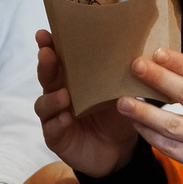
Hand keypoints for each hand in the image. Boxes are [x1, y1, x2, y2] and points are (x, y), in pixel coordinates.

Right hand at [33, 29, 140, 177]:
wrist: (121, 151)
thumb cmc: (118, 116)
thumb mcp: (122, 94)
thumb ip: (122, 76)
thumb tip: (138, 52)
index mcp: (74, 80)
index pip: (60, 60)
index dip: (50, 46)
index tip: (45, 33)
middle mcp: (60, 95)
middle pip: (47, 77)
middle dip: (45, 64)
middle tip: (47, 52)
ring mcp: (55, 116)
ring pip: (44, 104)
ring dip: (52, 98)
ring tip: (65, 95)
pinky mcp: (57, 138)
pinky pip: (52, 129)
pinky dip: (57, 123)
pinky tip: (66, 118)